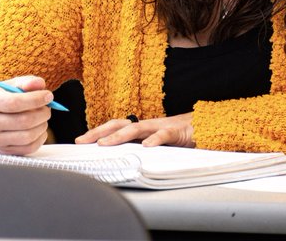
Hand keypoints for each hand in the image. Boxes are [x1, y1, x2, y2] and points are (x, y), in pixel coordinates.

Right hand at [0, 76, 53, 155]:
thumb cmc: (3, 97)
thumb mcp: (11, 85)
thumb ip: (26, 82)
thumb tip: (40, 84)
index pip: (14, 103)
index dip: (35, 99)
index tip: (48, 95)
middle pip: (23, 121)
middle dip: (42, 113)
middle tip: (47, 108)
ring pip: (28, 136)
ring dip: (42, 125)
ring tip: (42, 117)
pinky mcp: (4, 151)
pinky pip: (29, 148)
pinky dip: (40, 138)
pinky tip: (39, 128)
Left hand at [76, 112, 194, 147]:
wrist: (205, 125)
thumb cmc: (179, 136)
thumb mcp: (155, 143)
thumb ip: (139, 149)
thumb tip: (119, 161)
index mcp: (141, 128)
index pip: (115, 127)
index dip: (97, 132)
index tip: (80, 141)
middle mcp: (147, 125)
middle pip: (119, 124)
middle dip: (99, 132)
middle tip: (83, 141)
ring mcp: (161, 127)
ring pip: (136, 128)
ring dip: (119, 136)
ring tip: (105, 144)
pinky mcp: (177, 132)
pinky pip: (164, 134)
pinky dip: (155, 140)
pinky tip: (146, 146)